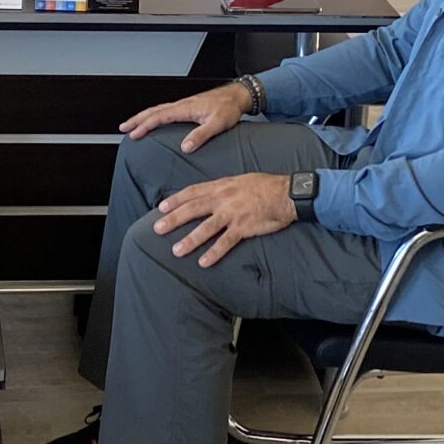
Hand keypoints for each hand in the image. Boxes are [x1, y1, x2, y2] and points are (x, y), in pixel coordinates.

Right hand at [121, 83, 249, 150]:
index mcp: (186, 108)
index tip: (134, 133)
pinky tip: (153, 120)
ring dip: (143, 116)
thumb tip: (185, 147)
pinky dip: (154, 114)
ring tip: (132, 124)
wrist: (237, 96)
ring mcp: (184, 104)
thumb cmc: (229, 108)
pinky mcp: (188, 106)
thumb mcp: (217, 124)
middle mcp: (182, 104)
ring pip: (158, 109)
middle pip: (153, 110)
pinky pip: (165, 109)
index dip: (145, 125)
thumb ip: (201, 135)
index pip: (160, 116)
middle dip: (137, 119)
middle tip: (123, 127)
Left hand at [152, 171, 295, 268]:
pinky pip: (225, 242)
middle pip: (193, 209)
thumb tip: (210, 194)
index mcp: (222, 186)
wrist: (287, 193)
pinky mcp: (243, 227)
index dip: (176, 200)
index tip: (161, 207)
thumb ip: (224, 188)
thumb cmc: (266, 185)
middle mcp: (223, 199)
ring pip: (206, 228)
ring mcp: (233, 213)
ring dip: (190, 240)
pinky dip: (214, 252)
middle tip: (157, 228)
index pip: (193, 192)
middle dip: (173, 219)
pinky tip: (203, 262)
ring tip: (176, 251)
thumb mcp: (241, 180)